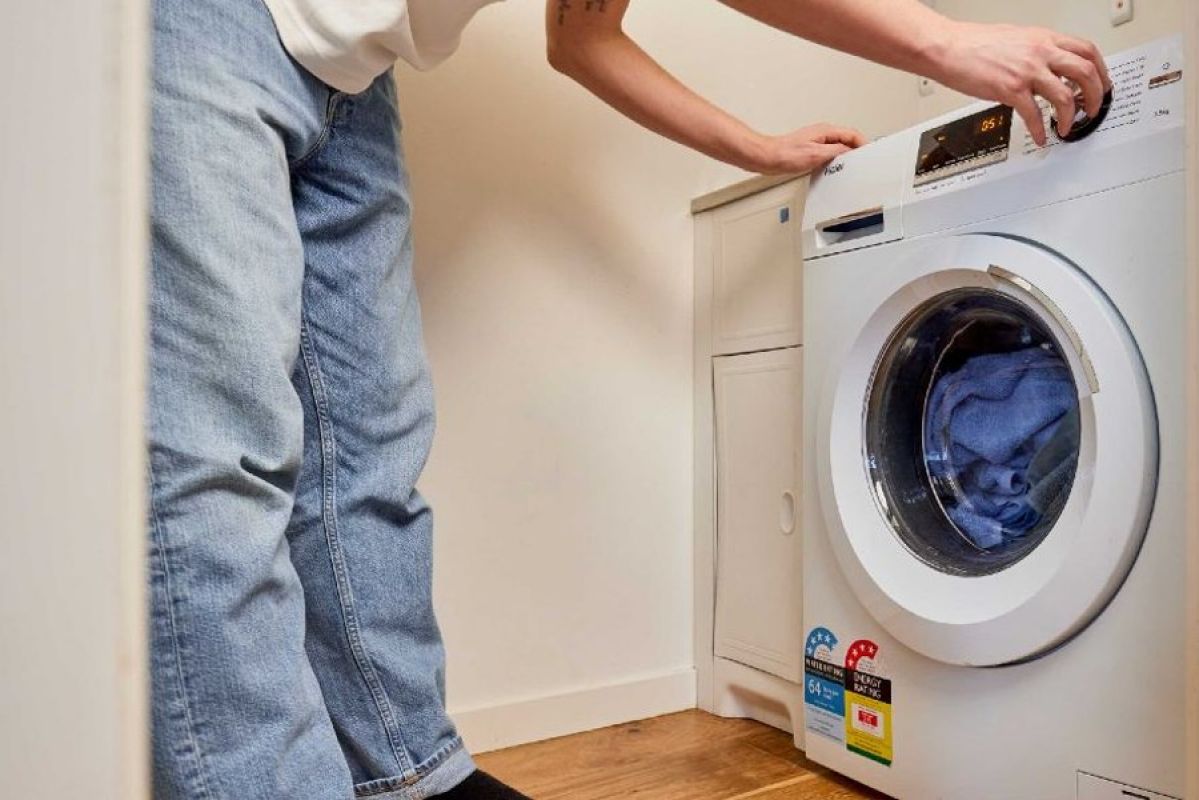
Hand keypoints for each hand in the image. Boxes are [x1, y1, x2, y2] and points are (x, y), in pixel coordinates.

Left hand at [750, 124, 867, 174]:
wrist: (768, 158)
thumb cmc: (786, 155)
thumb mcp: (817, 154)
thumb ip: (836, 151)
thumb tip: (849, 151)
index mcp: (826, 130)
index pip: (852, 134)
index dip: (863, 143)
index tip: (869, 153)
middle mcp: (822, 134)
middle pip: (847, 139)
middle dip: (857, 149)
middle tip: (863, 160)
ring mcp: (817, 141)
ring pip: (839, 146)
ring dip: (846, 155)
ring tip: (852, 165)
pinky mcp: (811, 149)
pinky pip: (830, 152)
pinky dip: (836, 159)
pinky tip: (835, 167)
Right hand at [930, 22, 1111, 145]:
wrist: (949, 47)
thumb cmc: (973, 44)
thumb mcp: (1016, 39)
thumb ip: (1036, 52)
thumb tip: (1047, 67)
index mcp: (1044, 39)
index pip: (1087, 51)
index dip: (1101, 70)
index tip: (1101, 84)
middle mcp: (1040, 52)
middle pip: (1086, 72)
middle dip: (1096, 95)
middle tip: (1092, 109)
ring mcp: (1027, 71)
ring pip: (1066, 95)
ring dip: (1072, 115)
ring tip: (1067, 127)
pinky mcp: (1010, 89)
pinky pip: (1034, 114)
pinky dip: (1039, 130)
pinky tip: (1040, 137)